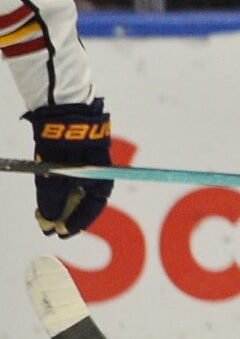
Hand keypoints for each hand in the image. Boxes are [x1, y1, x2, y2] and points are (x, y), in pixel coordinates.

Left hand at [26, 101, 113, 237]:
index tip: (60, 232)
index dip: (77, 222)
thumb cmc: (66, 137)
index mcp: (101, 178)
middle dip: (63, 216)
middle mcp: (94, 174)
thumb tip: (49, 219)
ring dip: (56, 205)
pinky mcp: (70, 158)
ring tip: (40, 214)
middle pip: (80, 202)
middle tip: (45, 226)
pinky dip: (54, 191)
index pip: (92, 207)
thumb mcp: (58, 170)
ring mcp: (82, 166)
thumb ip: (53, 195)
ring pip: (71, 193)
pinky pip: (64, 181)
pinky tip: (44, 196)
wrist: (62, 105)